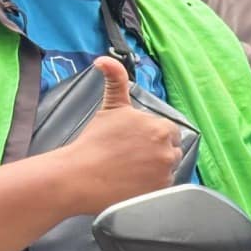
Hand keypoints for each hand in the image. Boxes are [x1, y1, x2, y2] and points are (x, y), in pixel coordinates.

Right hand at [62, 56, 181, 213]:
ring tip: (132, 172)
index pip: (169, 132)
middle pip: (171, 150)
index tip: (137, 144)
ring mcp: (164, 172)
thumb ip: (115, 79)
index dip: (153, 138)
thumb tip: (104, 60)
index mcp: (159, 126)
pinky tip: (134, 183)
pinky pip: (164, 187)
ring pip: (168, 169)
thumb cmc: (93, 142)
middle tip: (132, 159)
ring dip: (156, 169)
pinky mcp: (159, 191)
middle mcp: (167, 148)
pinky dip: (152, 186)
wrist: (79, 175)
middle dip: (156, 153)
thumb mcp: (110, 106)